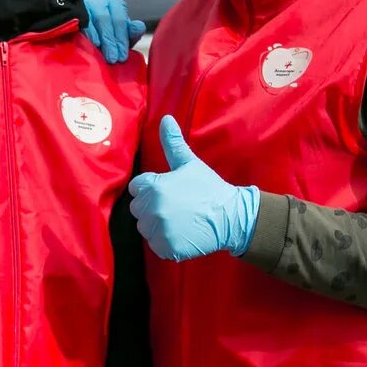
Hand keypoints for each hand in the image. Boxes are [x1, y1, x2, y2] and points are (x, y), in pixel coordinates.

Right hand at [81, 0, 147, 63]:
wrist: (83, 35)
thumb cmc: (108, 34)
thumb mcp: (123, 34)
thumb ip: (132, 32)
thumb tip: (139, 26)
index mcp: (115, 4)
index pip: (120, 20)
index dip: (121, 38)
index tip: (122, 56)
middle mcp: (99, 2)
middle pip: (104, 20)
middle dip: (110, 41)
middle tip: (113, 59)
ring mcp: (84, 7)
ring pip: (91, 21)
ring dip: (97, 39)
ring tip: (102, 54)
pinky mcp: (72, 14)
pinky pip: (78, 23)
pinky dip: (84, 34)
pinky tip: (88, 44)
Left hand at [129, 116, 259, 260]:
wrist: (231, 216)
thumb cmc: (209, 188)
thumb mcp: (189, 163)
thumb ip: (173, 143)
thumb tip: (165, 118)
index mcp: (154, 187)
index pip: (136, 188)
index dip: (151, 189)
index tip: (169, 192)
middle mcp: (152, 209)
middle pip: (138, 209)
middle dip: (152, 207)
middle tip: (176, 206)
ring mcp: (159, 230)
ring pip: (145, 228)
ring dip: (157, 226)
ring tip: (179, 220)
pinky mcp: (166, 248)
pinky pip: (155, 245)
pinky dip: (165, 242)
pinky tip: (181, 233)